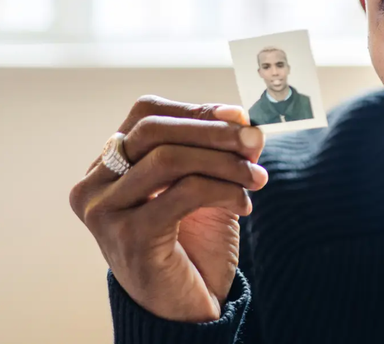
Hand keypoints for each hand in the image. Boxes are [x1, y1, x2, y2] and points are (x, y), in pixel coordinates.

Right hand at [69, 96, 266, 322]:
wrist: (187, 307)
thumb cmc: (193, 242)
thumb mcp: (207, 184)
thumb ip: (220, 151)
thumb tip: (245, 119)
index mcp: (108, 164)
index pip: (147, 114)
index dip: (195, 110)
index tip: (240, 117)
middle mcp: (95, 184)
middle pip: (154, 130)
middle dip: (213, 131)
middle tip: (255, 142)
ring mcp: (105, 211)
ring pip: (169, 159)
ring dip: (225, 163)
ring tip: (257, 178)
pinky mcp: (128, 236)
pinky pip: (184, 193)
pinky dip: (223, 191)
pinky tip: (244, 205)